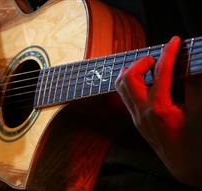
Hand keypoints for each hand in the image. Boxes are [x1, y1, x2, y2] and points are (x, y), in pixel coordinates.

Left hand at [115, 36, 201, 186]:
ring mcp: (137, 118)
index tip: (174, 41)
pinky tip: (146, 82)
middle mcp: (142, 112)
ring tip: (149, 68)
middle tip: (157, 59)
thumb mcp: (200, 114)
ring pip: (121, 88)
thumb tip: (190, 67)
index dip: (168, 53)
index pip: (161, 72)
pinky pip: (126, 97)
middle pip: (128, 78)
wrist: (186, 168)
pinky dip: (132, 84)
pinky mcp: (137, 122)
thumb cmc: (197, 145)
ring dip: (132, 72)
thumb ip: (195, 87)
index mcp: (159, 109)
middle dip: (141, 62)